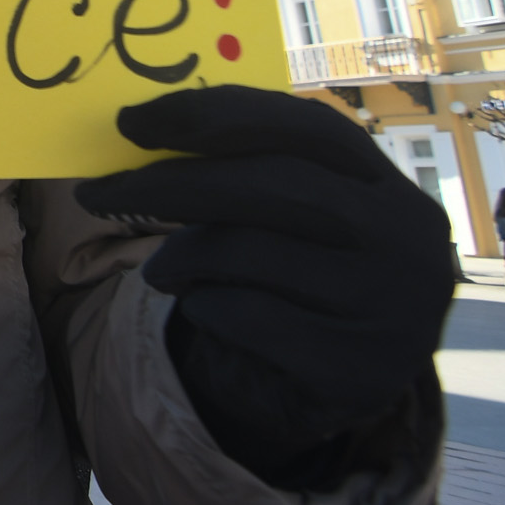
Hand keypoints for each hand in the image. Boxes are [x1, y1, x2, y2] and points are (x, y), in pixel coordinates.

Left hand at [76, 86, 453, 480]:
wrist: (332, 390)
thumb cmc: (290, 282)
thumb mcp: (282, 220)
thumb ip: (238, 173)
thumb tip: (135, 129)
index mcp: (387, 184)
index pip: (305, 127)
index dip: (217, 115)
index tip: (133, 122)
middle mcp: (407, 239)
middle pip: (274, 185)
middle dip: (172, 183)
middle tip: (97, 192)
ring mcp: (395, 308)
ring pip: (254, 252)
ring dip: (180, 255)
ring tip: (157, 270)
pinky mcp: (363, 370)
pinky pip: (253, 319)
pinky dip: (207, 308)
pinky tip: (203, 309)